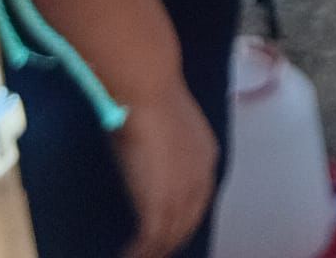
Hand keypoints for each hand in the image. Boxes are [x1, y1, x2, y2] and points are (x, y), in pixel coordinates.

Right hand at [114, 79, 219, 257]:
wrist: (149, 93)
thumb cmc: (153, 98)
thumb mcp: (170, 125)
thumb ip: (167, 146)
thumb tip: (151, 153)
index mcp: (206, 156)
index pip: (200, 199)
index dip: (185, 218)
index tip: (172, 229)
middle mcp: (200, 178)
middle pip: (188, 222)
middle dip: (172, 240)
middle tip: (155, 251)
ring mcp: (181, 192)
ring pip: (171, 235)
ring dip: (155, 250)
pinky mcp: (160, 203)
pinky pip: (152, 238)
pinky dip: (141, 251)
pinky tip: (129, 255)